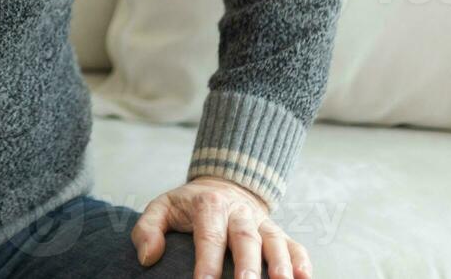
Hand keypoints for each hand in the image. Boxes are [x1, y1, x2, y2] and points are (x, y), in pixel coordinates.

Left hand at [130, 175, 311, 278]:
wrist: (221, 185)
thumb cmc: (188, 205)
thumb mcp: (161, 207)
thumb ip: (147, 229)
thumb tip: (147, 257)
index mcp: (208, 206)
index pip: (208, 236)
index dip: (207, 262)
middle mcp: (238, 212)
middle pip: (245, 239)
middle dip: (247, 266)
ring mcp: (261, 222)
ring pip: (275, 241)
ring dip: (281, 265)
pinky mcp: (278, 231)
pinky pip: (295, 245)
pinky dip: (302, 261)